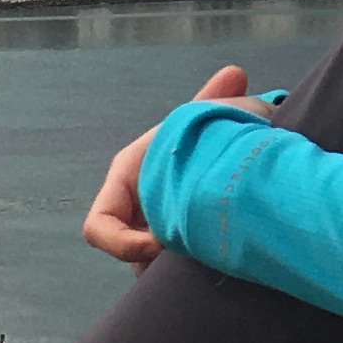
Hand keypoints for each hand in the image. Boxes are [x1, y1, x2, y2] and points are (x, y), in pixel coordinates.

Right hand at [83, 64, 266, 269]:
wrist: (242, 151)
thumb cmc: (218, 132)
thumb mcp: (215, 116)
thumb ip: (217, 100)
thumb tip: (235, 72)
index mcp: (128, 175)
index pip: (100, 228)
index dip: (125, 244)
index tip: (164, 242)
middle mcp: (136, 206)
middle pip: (130, 255)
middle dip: (159, 264)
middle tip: (195, 258)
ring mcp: (154, 226)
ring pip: (152, 267)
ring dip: (178, 267)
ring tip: (213, 256)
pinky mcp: (175, 243)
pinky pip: (172, 270)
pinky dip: (192, 269)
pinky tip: (222, 258)